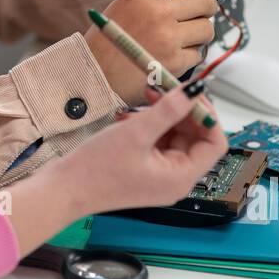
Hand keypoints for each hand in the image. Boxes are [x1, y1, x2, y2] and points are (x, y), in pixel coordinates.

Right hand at [3, 86, 226, 254]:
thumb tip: (193, 91)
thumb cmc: (97, 168)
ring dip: (162, 115)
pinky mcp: (145, 171)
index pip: (214, 144)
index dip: (207, 115)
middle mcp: (175, 180)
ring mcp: (160, 177)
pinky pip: (157, 143)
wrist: (64, 190)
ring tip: (142, 100)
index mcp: (181, 177)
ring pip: (175, 137)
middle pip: (195, 138)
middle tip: (164, 88)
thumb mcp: (136, 133)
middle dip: (181, 111)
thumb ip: (168, 110)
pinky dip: (148, 126)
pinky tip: (129, 118)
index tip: (192, 93)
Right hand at [84, 0, 218, 104]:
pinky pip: (199, 54)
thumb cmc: (103, 42)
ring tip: (185, 37)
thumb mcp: (119, 5)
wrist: (93, 77)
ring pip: (206, 28)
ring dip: (200, 33)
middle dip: (207, 5)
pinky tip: (175, 55)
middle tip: (201, 11)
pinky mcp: (175, 63)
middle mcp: (157, 12)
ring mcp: (168, 38)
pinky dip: (191, 55)